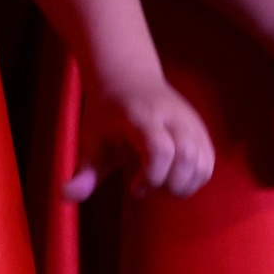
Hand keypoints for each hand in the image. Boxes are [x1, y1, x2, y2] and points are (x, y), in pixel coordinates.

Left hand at [62, 69, 214, 201]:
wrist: (129, 78)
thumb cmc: (107, 115)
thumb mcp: (91, 140)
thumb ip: (84, 171)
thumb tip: (65, 196)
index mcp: (139, 117)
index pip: (159, 148)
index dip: (152, 176)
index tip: (134, 188)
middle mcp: (169, 116)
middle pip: (185, 156)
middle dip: (170, 185)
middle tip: (148, 186)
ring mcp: (189, 121)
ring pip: (202, 160)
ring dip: (185, 184)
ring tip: (160, 183)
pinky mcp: (200, 128)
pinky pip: (208, 160)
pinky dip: (195, 177)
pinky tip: (173, 177)